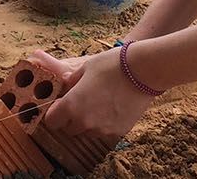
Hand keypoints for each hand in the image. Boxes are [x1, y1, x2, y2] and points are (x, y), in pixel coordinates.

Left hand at [34, 48, 153, 139]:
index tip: (60, 105)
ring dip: (88, 122)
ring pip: (87, 131)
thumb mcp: (85, 67)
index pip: (52, 122)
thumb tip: (64, 82)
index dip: (54, 114)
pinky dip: (105, 122)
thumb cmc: (111, 65)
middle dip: (70, 118)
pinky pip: (105, 131)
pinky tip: (113, 106)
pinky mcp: (119, 131)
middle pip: (69, 129)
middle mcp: (85, 122)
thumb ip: (71, 80)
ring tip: (99, 102)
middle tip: (80, 101)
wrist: (144, 71)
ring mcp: (103, 129)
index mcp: (71, 106)